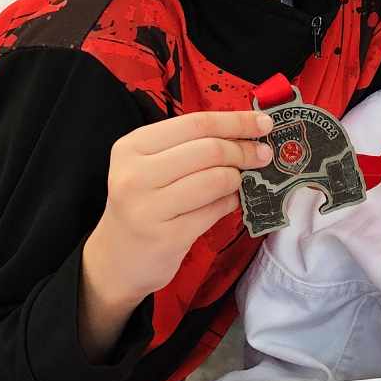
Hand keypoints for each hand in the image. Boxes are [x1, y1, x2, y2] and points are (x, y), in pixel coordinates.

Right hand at [80, 111, 273, 348]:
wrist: (117, 258)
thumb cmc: (144, 203)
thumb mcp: (152, 166)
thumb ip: (191, 146)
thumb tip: (248, 132)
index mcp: (132, 146)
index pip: (195, 123)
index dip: (235, 121)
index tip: (263, 123)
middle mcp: (135, 174)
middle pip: (209, 150)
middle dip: (244, 150)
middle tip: (262, 155)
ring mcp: (148, 207)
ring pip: (216, 179)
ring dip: (237, 179)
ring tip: (240, 182)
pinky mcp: (166, 236)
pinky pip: (215, 210)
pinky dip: (230, 203)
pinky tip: (229, 202)